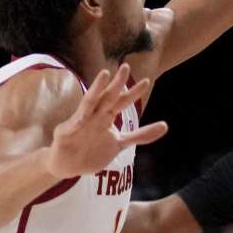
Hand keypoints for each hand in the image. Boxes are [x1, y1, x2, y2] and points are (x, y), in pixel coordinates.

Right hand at [43, 64, 168, 178]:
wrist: (68, 166)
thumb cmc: (93, 150)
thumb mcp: (120, 143)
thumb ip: (140, 135)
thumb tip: (165, 125)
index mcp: (106, 116)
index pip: (122, 101)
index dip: (133, 93)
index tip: (147, 81)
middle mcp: (95, 115)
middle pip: (108, 97)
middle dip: (117, 83)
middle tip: (126, 67)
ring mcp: (81, 121)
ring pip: (90, 102)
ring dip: (96, 89)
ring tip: (104, 74)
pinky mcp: (67, 131)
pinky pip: (75, 123)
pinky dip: (79, 118)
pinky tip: (84, 115)